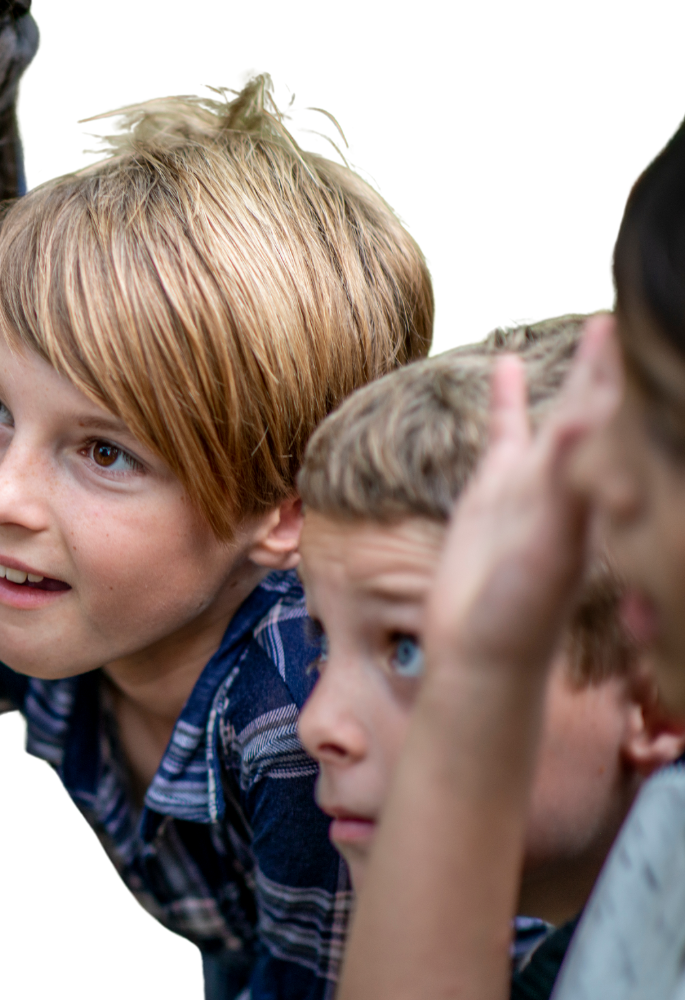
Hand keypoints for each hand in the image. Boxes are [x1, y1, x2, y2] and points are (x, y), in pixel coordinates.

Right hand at [424, 316, 621, 682]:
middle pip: (607, 404)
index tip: (651, 324)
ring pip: (566, 411)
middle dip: (624, 361)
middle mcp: (572, 480)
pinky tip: (508, 365)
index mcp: (592, 491)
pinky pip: (506, 432)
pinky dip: (509, 398)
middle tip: (642, 308)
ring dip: (584, 370)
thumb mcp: (549, 550)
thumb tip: (590, 422)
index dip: (632, 375)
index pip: (621, 417)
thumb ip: (568, 489)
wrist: (483, 655)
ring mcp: (535, 482)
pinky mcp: (496, 491)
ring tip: (598, 323)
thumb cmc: (520, 616)